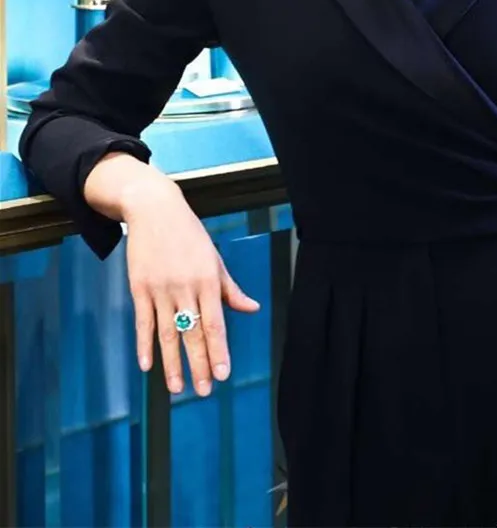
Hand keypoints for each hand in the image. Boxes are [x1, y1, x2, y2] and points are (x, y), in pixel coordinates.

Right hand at [124, 183, 259, 396]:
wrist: (154, 210)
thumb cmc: (190, 235)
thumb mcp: (214, 258)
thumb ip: (230, 288)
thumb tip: (252, 308)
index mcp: (208, 281)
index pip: (215, 323)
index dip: (219, 350)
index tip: (223, 374)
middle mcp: (185, 288)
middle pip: (193, 333)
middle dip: (199, 364)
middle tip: (204, 391)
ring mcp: (160, 289)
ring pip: (168, 333)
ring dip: (172, 363)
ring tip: (177, 388)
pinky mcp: (139, 288)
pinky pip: (143, 322)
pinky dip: (144, 345)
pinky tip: (148, 366)